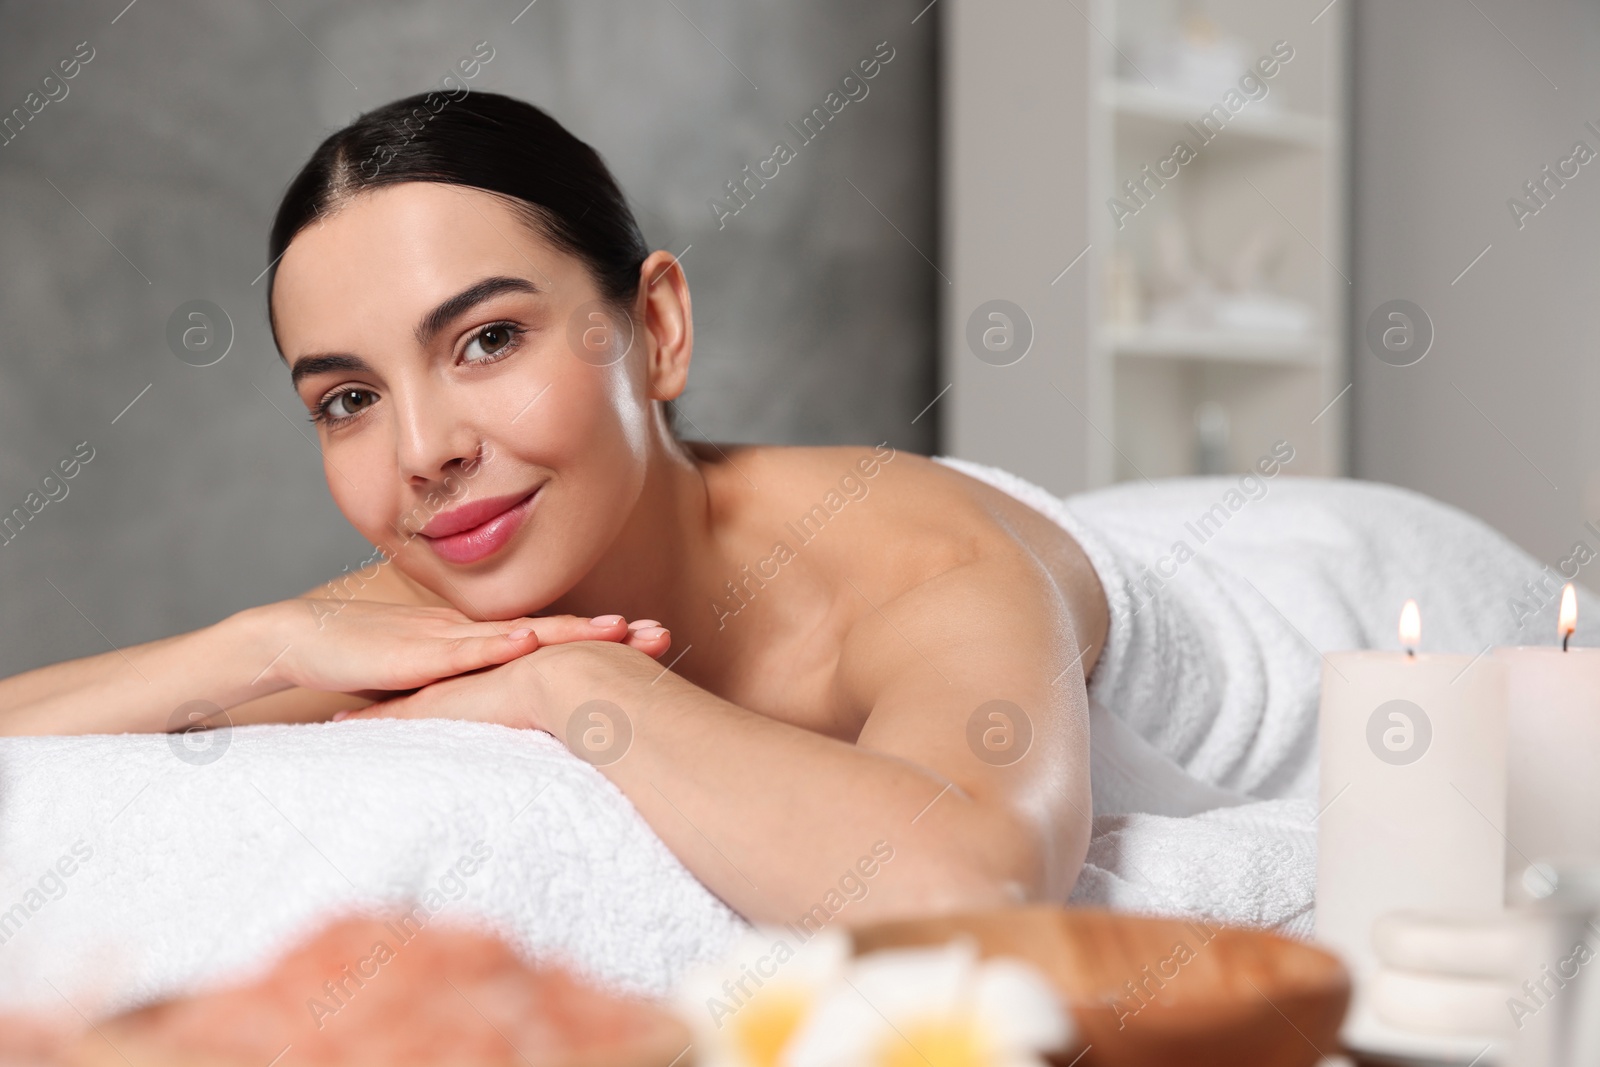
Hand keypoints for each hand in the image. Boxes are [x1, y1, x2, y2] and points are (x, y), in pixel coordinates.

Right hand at [251, 597, 669, 695]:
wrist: (310, 641)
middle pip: (554, 632)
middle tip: (660, 634)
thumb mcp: (441, 692)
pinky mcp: (417, 653)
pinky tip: (527, 643)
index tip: (654, 641)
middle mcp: (477, 635)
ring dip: (569, 632)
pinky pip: (463, 651)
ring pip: (520, 635)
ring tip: (616, 630)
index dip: (604, 639)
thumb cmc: (376, 667)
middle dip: (608, 632)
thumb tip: (523, 729)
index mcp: (487, 644)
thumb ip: (480, 701)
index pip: (556, 640)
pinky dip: (497, 645)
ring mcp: (450, 639)